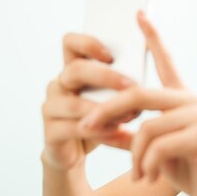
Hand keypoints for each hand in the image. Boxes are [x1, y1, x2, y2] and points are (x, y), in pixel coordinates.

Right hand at [40, 33, 139, 171]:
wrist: (76, 153)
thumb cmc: (100, 119)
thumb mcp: (111, 98)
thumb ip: (122, 83)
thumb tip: (146, 72)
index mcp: (72, 69)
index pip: (70, 42)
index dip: (88, 42)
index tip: (112, 55)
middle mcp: (58, 84)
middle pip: (75, 70)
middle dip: (106, 77)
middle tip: (132, 86)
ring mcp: (50, 108)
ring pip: (75, 104)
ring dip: (106, 109)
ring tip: (130, 115)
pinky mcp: (50, 132)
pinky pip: (76, 129)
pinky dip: (100, 131)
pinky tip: (119, 132)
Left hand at [78, 11, 196, 195]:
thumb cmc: (190, 167)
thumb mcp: (154, 150)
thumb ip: (132, 134)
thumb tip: (98, 125)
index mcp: (180, 99)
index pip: (165, 61)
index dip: (152, 36)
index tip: (139, 13)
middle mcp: (191, 101)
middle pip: (137, 93)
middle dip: (105, 111)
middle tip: (85, 127)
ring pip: (146, 128)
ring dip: (133, 156)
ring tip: (136, 174)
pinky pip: (159, 147)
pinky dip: (146, 166)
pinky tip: (148, 178)